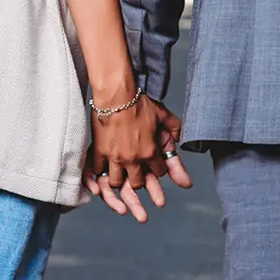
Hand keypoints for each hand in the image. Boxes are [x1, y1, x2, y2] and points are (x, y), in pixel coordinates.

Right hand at [85, 97, 192, 222]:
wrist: (116, 95)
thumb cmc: (139, 103)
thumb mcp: (163, 114)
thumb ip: (174, 128)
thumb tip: (180, 138)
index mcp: (150, 152)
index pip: (159, 172)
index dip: (159, 170)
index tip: (157, 167)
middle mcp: (133, 159)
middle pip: (137, 183)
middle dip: (140, 181)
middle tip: (139, 178)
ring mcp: (114, 158)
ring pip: (116, 183)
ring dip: (120, 181)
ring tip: (121, 177)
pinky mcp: (99, 152)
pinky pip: (98, 172)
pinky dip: (101, 174)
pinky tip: (103, 172)